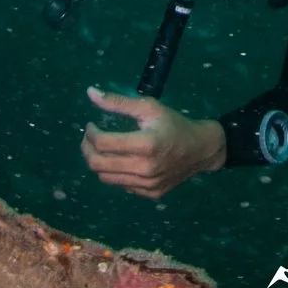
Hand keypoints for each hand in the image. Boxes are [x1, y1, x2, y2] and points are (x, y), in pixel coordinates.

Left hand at [81, 87, 226, 197]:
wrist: (201, 150)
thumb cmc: (174, 124)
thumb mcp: (149, 107)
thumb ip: (118, 101)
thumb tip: (90, 93)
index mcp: (145, 144)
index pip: (102, 144)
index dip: (90, 134)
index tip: (91, 126)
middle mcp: (145, 168)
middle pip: (98, 165)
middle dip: (86, 149)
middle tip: (89, 139)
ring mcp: (147, 184)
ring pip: (105, 178)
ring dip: (98, 162)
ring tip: (103, 149)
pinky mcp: (149, 194)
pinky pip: (120, 185)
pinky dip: (115, 173)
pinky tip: (122, 160)